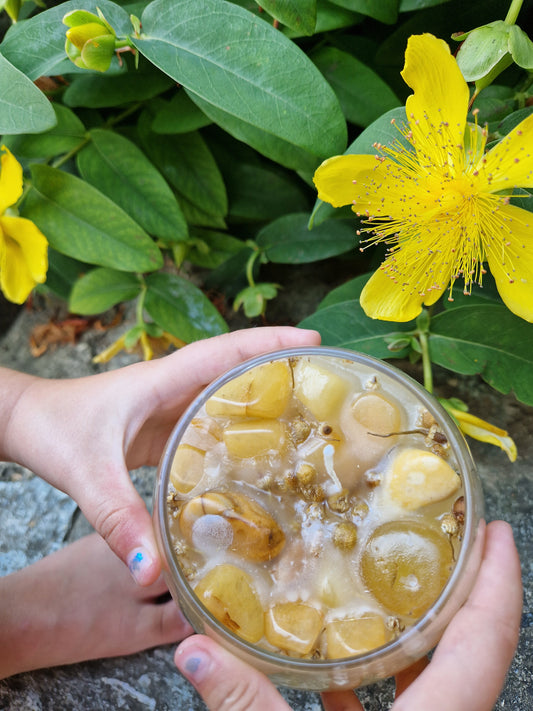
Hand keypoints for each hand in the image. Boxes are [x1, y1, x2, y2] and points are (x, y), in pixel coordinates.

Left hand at [1, 326, 319, 584]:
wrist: (25, 421)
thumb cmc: (53, 429)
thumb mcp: (89, 473)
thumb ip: (119, 520)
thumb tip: (151, 572)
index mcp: (163, 380)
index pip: (226, 351)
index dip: (271, 341)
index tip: (313, 339)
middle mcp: (171, 387)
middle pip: (235, 368)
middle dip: (280, 366)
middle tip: (325, 381)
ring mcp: (167, 407)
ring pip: (223, 394)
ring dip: (262, 398)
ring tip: (307, 416)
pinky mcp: (161, 428)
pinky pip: (207, 422)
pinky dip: (236, 429)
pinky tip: (256, 456)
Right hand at [174, 520, 521, 710]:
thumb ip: (245, 707)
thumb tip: (194, 648)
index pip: (487, 640)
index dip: (501, 581)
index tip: (499, 531)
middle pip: (474, 649)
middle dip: (466, 591)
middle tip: (442, 538)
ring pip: (442, 680)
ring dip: (423, 633)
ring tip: (393, 587)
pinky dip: (382, 682)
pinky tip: (337, 674)